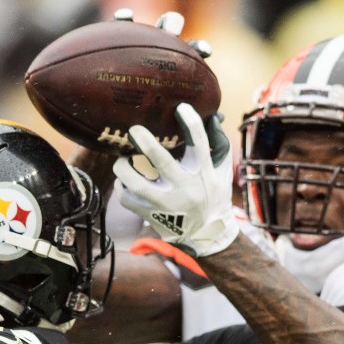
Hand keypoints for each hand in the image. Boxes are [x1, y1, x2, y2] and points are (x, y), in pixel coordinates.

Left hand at [113, 103, 238, 257]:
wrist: (207, 236)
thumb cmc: (214, 196)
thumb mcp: (222, 172)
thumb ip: (218, 144)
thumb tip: (213, 116)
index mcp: (205, 174)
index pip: (200, 144)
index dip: (191, 123)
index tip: (181, 108)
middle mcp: (186, 189)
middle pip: (163, 162)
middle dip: (146, 143)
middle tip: (134, 130)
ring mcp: (168, 205)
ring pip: (138, 184)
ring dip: (125, 168)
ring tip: (121, 160)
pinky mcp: (153, 216)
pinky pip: (129, 201)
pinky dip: (122, 188)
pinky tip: (123, 181)